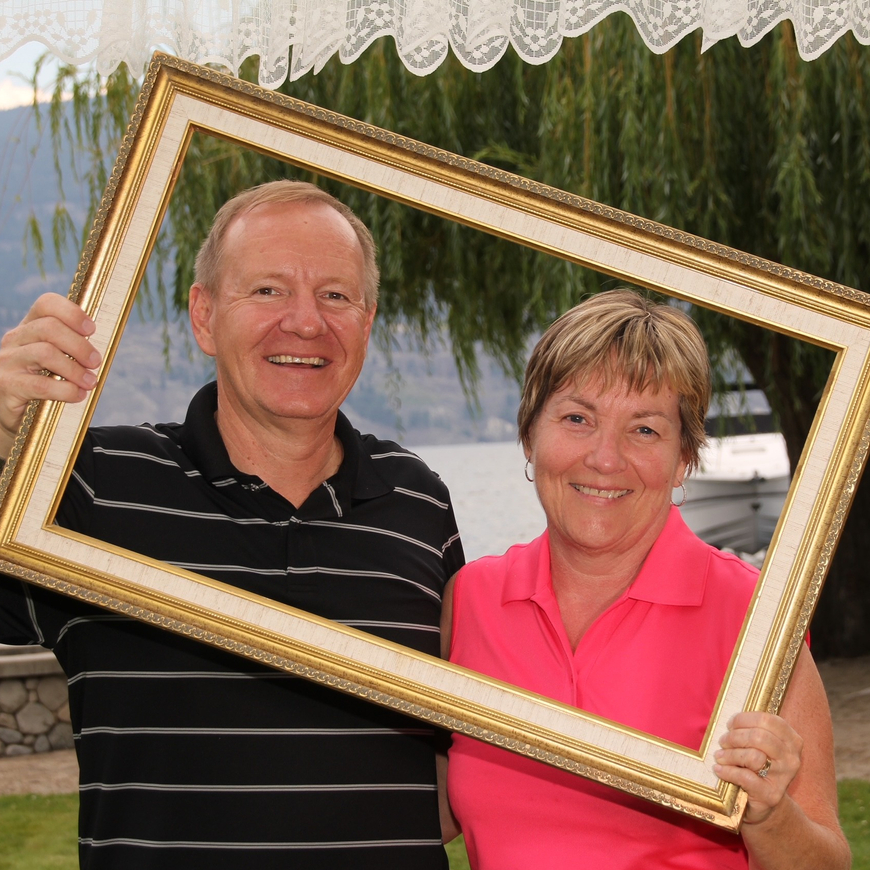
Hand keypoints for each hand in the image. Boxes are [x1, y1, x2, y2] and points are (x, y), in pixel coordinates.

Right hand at [0, 293, 100, 457]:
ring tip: (90, 381)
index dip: (72, 312)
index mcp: (29, 328)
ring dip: (75, 368)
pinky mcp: (7, 385)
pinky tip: (78, 395)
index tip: (92, 329)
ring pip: (45, 353)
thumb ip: (72, 350)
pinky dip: (65, 390)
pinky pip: (41, 385)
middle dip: (79, 344)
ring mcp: (8, 362)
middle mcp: (14, 340)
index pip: (46, 304)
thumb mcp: (56, 362)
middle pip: (49, 327)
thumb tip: (101, 351)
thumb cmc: (42, 385)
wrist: (15, 415)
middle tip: (96, 362)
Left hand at [713, 711, 802, 825]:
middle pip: (759, 737)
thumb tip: (731, 721)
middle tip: (723, 742)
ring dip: (730, 755)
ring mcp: (783, 778)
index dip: (744, 719)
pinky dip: (728, 772)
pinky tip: (719, 770)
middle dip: (735, 737)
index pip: (768, 720)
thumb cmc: (759, 767)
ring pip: (753, 756)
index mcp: (792, 740)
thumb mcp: (762, 746)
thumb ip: (753, 730)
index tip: (730, 725)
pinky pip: (746, 777)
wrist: (767, 804)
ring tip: (719, 757)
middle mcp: (791, 758)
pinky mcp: (771, 795)